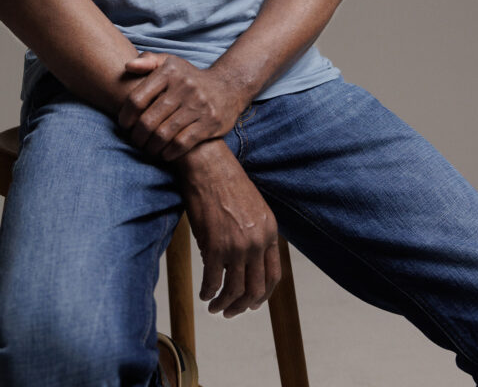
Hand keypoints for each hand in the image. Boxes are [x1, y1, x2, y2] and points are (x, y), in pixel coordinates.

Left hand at [117, 51, 245, 161]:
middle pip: (148, 120)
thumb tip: (128, 66)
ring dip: (151, 147)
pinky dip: (169, 152)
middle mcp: (184, 87)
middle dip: (137, 136)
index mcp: (170, 72)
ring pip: (163, 134)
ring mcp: (198, 105)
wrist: (228, 87)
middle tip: (136, 141)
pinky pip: (182, 143)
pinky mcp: (210, 122)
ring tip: (148, 149)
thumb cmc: (189, 78)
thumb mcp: (170, 63)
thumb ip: (147, 61)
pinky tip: (165, 154)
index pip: (137, 99)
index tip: (124, 125)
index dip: (125, 116)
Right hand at [176, 138, 281, 317]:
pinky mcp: (215, 246)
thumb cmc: (226, 182)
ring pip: (235, 290)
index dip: (263, 295)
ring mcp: (237, 246)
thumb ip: (254, 234)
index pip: (274, 276)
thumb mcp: (252, 208)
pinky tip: (204, 294)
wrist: (208, 165)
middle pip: (256, 289)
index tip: (253, 303)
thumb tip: (244, 263)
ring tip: (215, 308)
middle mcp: (257, 242)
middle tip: (231, 312)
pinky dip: (208, 292)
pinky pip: (213, 281)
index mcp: (270, 231)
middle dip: (243, 306)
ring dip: (224, 305)